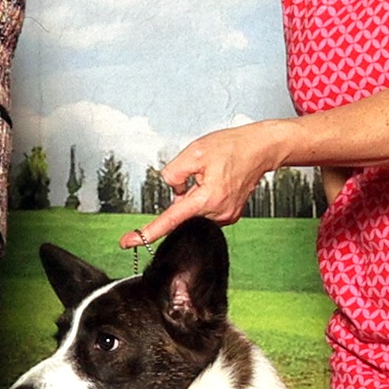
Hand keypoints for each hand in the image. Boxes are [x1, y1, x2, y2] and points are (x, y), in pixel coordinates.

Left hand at [121, 123, 285, 248]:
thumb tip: (172, 189)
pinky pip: (204, 209)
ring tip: (213, 173)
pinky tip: (216, 181)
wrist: (261, 148)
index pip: (169, 220)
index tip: (128, 242)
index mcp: (206, 199)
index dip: (146, 233)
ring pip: (193, 210)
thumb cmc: (233, 147)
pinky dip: (203, 197)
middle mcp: (217, 213)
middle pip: (182, 211)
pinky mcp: (229, 215)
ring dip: (193, 194)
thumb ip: (173, 173)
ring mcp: (225, 216)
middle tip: (202, 171)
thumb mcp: (194, 152)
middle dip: (182, 194)